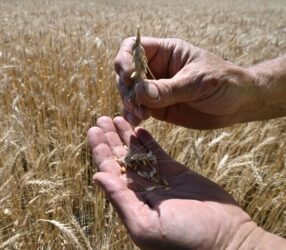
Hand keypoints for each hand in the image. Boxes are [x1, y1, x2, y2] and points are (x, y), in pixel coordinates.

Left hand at [88, 116, 265, 249]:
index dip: (100, 151)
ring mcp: (158, 179)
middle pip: (120, 159)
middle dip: (110, 139)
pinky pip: (157, 152)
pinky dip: (147, 140)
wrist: (224, 239)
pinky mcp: (175, 171)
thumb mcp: (145, 224)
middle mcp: (141, 189)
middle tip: (100, 120)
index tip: (92, 131)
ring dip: (126, 136)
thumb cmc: (183, 240)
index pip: (109, 171)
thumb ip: (120, 200)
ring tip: (116, 117)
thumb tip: (96, 177)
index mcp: (130, 202)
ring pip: (137, 152)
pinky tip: (138, 128)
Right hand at [114, 37, 262, 128]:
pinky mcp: (158, 108)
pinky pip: (138, 110)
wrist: (238, 104)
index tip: (129, 77)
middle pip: (125, 72)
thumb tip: (139, 93)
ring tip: (140, 116)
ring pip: (129, 93)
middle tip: (136, 103)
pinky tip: (137, 122)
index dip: (125, 60)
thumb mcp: (197, 82)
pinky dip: (133, 116)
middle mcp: (156, 69)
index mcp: (166, 52)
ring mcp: (155, 89)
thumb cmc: (223, 83)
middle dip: (126, 87)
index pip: (133, 47)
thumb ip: (168, 88)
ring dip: (129, 104)